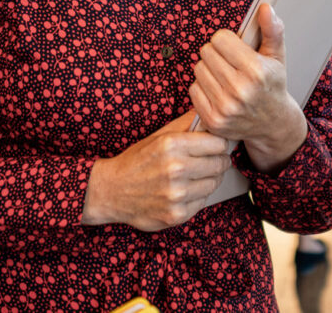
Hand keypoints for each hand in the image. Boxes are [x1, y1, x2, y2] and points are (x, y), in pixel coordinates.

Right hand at [80, 112, 230, 230]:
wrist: (112, 191)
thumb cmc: (137, 161)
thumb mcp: (158, 136)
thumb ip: (186, 124)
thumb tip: (211, 116)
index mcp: (172, 145)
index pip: (218, 143)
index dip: (218, 144)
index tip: (214, 146)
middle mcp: (175, 169)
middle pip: (220, 164)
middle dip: (217, 161)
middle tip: (207, 161)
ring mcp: (177, 194)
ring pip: (214, 183)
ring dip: (208, 179)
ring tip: (194, 176)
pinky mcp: (177, 214)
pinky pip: (203, 202)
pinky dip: (197, 196)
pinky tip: (184, 191)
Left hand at [189, 4, 306, 172]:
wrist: (273, 124)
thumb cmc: (273, 86)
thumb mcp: (277, 56)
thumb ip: (272, 30)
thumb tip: (265, 8)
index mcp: (256, 71)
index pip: (220, 38)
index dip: (227, 41)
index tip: (236, 49)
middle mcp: (240, 90)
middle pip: (206, 52)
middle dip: (217, 54)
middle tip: (230, 64)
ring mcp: (225, 107)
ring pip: (198, 69)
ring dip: (209, 70)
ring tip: (225, 77)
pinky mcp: (213, 120)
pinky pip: (193, 90)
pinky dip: (203, 88)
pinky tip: (219, 92)